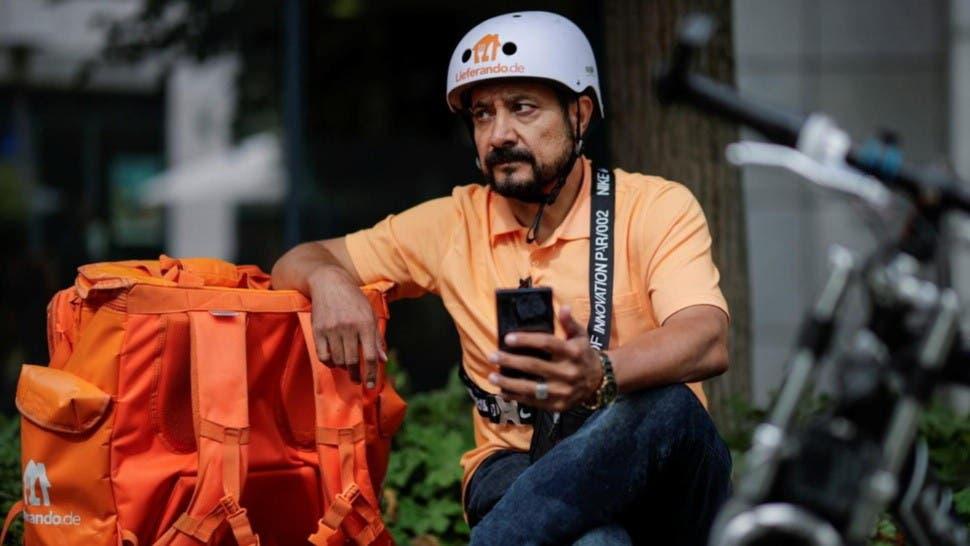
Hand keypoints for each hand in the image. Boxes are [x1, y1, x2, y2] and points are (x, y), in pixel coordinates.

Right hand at [307, 265, 385, 386]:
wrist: (328, 282)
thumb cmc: (354, 299)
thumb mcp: (370, 314)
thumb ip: (376, 338)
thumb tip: (383, 360)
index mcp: (365, 323)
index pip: (370, 356)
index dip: (371, 374)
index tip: (371, 386)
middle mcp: (349, 327)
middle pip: (353, 361)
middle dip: (357, 375)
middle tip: (358, 380)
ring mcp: (331, 329)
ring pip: (338, 360)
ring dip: (344, 368)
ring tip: (348, 367)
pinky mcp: (318, 330)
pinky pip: (323, 355)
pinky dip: (330, 362)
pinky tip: (335, 361)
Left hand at [487, 306, 603, 411]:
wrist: (598, 381)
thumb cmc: (583, 354)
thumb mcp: (581, 336)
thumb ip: (570, 322)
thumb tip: (563, 308)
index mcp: (573, 352)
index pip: (547, 343)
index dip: (526, 340)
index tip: (507, 338)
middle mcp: (568, 372)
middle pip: (534, 366)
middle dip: (510, 361)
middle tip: (492, 356)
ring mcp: (563, 391)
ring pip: (531, 387)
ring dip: (509, 382)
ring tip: (492, 376)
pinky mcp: (558, 405)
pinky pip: (533, 402)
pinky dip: (516, 397)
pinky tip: (503, 391)